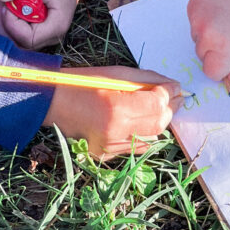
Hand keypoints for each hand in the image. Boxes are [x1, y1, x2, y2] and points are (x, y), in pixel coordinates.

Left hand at [0, 0, 99, 49]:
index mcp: (56, 26)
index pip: (27, 38)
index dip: (11, 24)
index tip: (7, 4)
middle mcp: (51, 37)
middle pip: (18, 44)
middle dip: (2, 25)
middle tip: (0, 3)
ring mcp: (43, 37)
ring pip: (14, 43)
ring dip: (1, 25)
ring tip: (1, 3)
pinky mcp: (36, 33)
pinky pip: (15, 37)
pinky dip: (4, 25)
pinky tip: (3, 9)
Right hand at [43, 66, 182, 159]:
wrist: (53, 104)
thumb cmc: (83, 83)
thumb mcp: (116, 74)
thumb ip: (145, 80)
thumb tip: (171, 86)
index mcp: (117, 109)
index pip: (157, 104)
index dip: (170, 94)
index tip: (176, 86)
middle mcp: (116, 132)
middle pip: (159, 123)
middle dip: (170, 109)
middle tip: (175, 97)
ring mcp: (111, 148)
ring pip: (151, 137)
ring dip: (159, 121)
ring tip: (158, 107)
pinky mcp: (107, 155)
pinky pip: (136, 145)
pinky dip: (144, 132)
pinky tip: (141, 120)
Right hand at [187, 0, 229, 88]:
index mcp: (224, 48)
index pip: (212, 73)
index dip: (222, 68)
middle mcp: (206, 36)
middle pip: (203, 56)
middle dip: (215, 51)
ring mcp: (196, 20)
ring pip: (197, 39)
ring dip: (208, 35)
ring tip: (226, 19)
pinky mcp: (191, 6)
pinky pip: (194, 22)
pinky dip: (203, 19)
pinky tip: (219, 8)